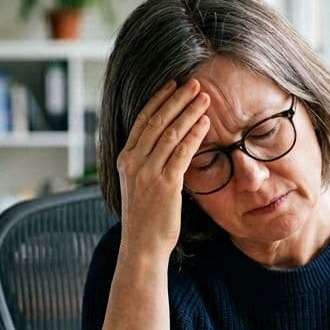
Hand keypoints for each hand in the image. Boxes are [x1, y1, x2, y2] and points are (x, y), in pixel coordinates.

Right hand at [115, 79, 210, 261]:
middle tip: (194, 83)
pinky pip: (182, 153)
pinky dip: (195, 135)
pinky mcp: (165, 184)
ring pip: (171, 133)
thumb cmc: (145, 218)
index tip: (173, 84)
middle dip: (177, 99)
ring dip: (189, 112)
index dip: (159, 100)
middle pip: (157, 121)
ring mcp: (148, 172)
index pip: (142, 121)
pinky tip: (205, 123)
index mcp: (124, 159)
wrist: (142, 246)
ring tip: (204, 97)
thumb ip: (146, 163)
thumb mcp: (138, 185)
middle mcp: (133, 162)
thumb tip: (164, 144)